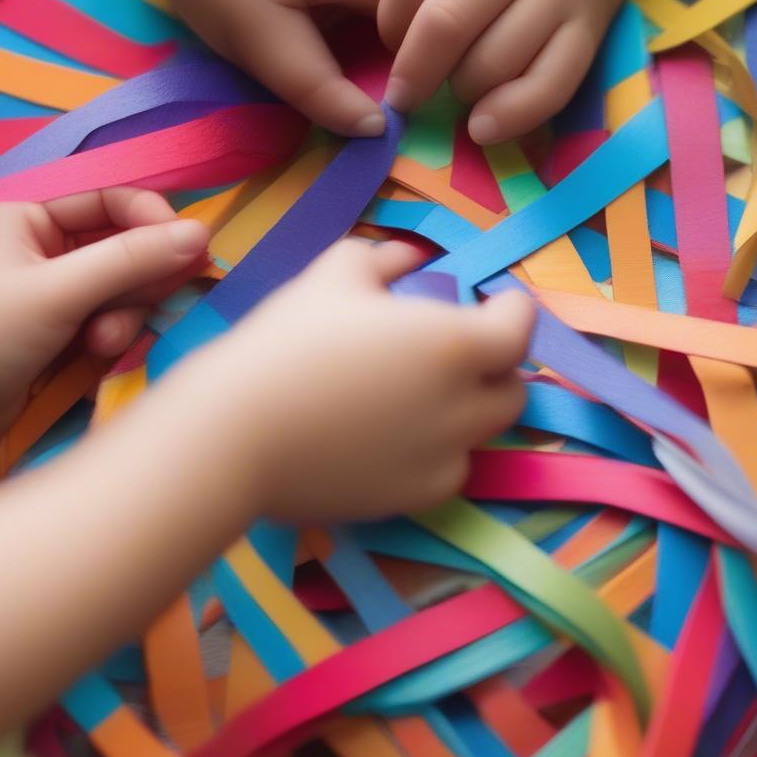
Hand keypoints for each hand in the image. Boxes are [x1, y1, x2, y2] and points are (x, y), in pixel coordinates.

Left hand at [0, 188, 208, 463]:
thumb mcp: (57, 292)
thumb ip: (131, 260)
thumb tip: (203, 233)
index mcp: (32, 218)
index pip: (113, 202)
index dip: (155, 223)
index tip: (192, 252)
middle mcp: (46, 249)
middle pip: (125, 249)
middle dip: (136, 282)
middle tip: (149, 305)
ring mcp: (55, 294)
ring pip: (124, 291)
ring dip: (123, 317)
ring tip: (100, 345)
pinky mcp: (63, 335)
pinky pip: (112, 322)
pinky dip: (112, 338)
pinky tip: (95, 357)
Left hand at [117, 0, 393, 136]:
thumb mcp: (254, 30)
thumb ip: (314, 84)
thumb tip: (372, 129)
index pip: (423, 41)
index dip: (405, 84)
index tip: (369, 118)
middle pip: (390, 20)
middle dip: (357, 59)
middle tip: (307, 83)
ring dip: (328, 26)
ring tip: (276, 36)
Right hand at [154, 240, 534, 521]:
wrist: (235, 431)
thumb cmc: (288, 340)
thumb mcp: (336, 273)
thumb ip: (385, 258)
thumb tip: (409, 258)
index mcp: (455, 344)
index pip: (521, 326)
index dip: (512, 307)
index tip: (491, 300)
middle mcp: (464, 406)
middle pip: (512, 387)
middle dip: (495, 366)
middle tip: (450, 350)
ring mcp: (443, 458)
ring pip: (483, 433)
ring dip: (468, 408)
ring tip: (418, 394)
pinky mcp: (414, 498)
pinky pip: (449, 469)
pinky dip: (436, 450)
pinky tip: (393, 436)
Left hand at [378, 0, 636, 144]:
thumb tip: (397, 36)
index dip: (393, 26)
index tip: (388, 41)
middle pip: (458, 32)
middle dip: (419, 68)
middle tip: (408, 82)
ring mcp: (571, 10)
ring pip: (499, 69)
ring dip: (459, 88)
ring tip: (450, 82)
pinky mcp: (590, 42)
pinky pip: (551, 92)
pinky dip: (511, 117)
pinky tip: (482, 126)